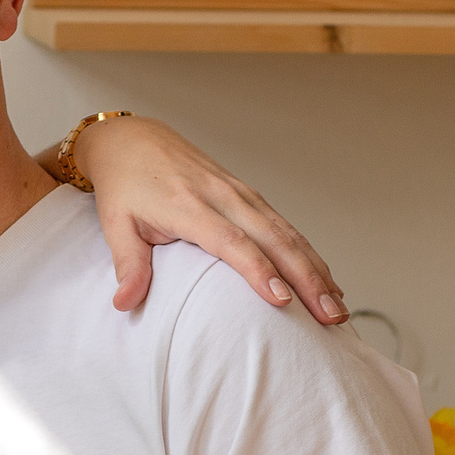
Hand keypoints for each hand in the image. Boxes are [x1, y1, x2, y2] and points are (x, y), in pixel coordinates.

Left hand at [70, 116, 346, 323]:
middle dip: (306, 278)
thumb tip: (124, 304)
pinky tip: (326, 279)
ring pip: (288, 232)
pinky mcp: (248, 195)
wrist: (134, 139)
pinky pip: (285, 226)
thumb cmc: (125, 184)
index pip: (231, 241)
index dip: (258, 270)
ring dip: (316, 269)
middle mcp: (223, 197)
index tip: (281, 299)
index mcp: (189, 205)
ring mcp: (240, 193)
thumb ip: (128, 264)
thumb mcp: (116, 223)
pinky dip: (308, 253)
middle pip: (274, 239)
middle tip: (329, 315)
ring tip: (338, 307)